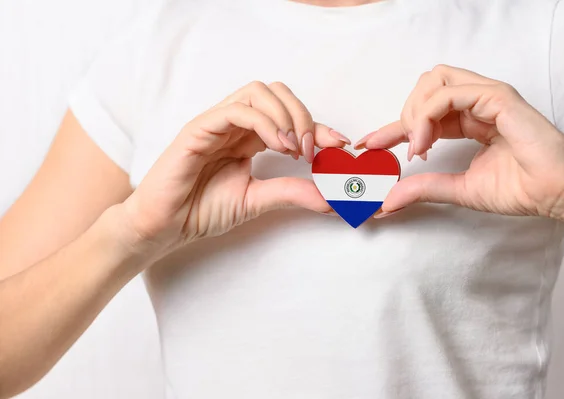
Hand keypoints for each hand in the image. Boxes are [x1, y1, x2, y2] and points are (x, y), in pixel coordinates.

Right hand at [119, 81, 349, 250]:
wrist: (165, 226)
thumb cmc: (202, 209)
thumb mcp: (257, 200)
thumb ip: (291, 193)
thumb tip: (331, 198)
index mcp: (249, 138)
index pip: (290, 117)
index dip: (319, 127)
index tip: (339, 146)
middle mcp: (236, 125)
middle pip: (278, 93)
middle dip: (304, 116)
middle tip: (314, 150)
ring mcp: (217, 123)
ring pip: (258, 92)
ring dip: (286, 115)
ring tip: (295, 149)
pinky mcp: (200, 128)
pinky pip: (236, 110)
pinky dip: (263, 122)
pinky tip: (278, 146)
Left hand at [355, 65, 563, 223]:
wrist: (555, 193)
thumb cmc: (519, 189)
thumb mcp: (458, 189)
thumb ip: (423, 188)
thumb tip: (386, 201)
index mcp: (468, 120)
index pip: (422, 114)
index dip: (391, 127)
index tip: (369, 144)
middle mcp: (475, 103)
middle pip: (424, 86)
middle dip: (405, 114)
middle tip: (406, 148)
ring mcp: (487, 96)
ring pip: (434, 80)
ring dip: (416, 112)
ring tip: (417, 146)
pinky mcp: (497, 97)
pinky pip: (450, 92)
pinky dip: (429, 115)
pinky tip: (426, 142)